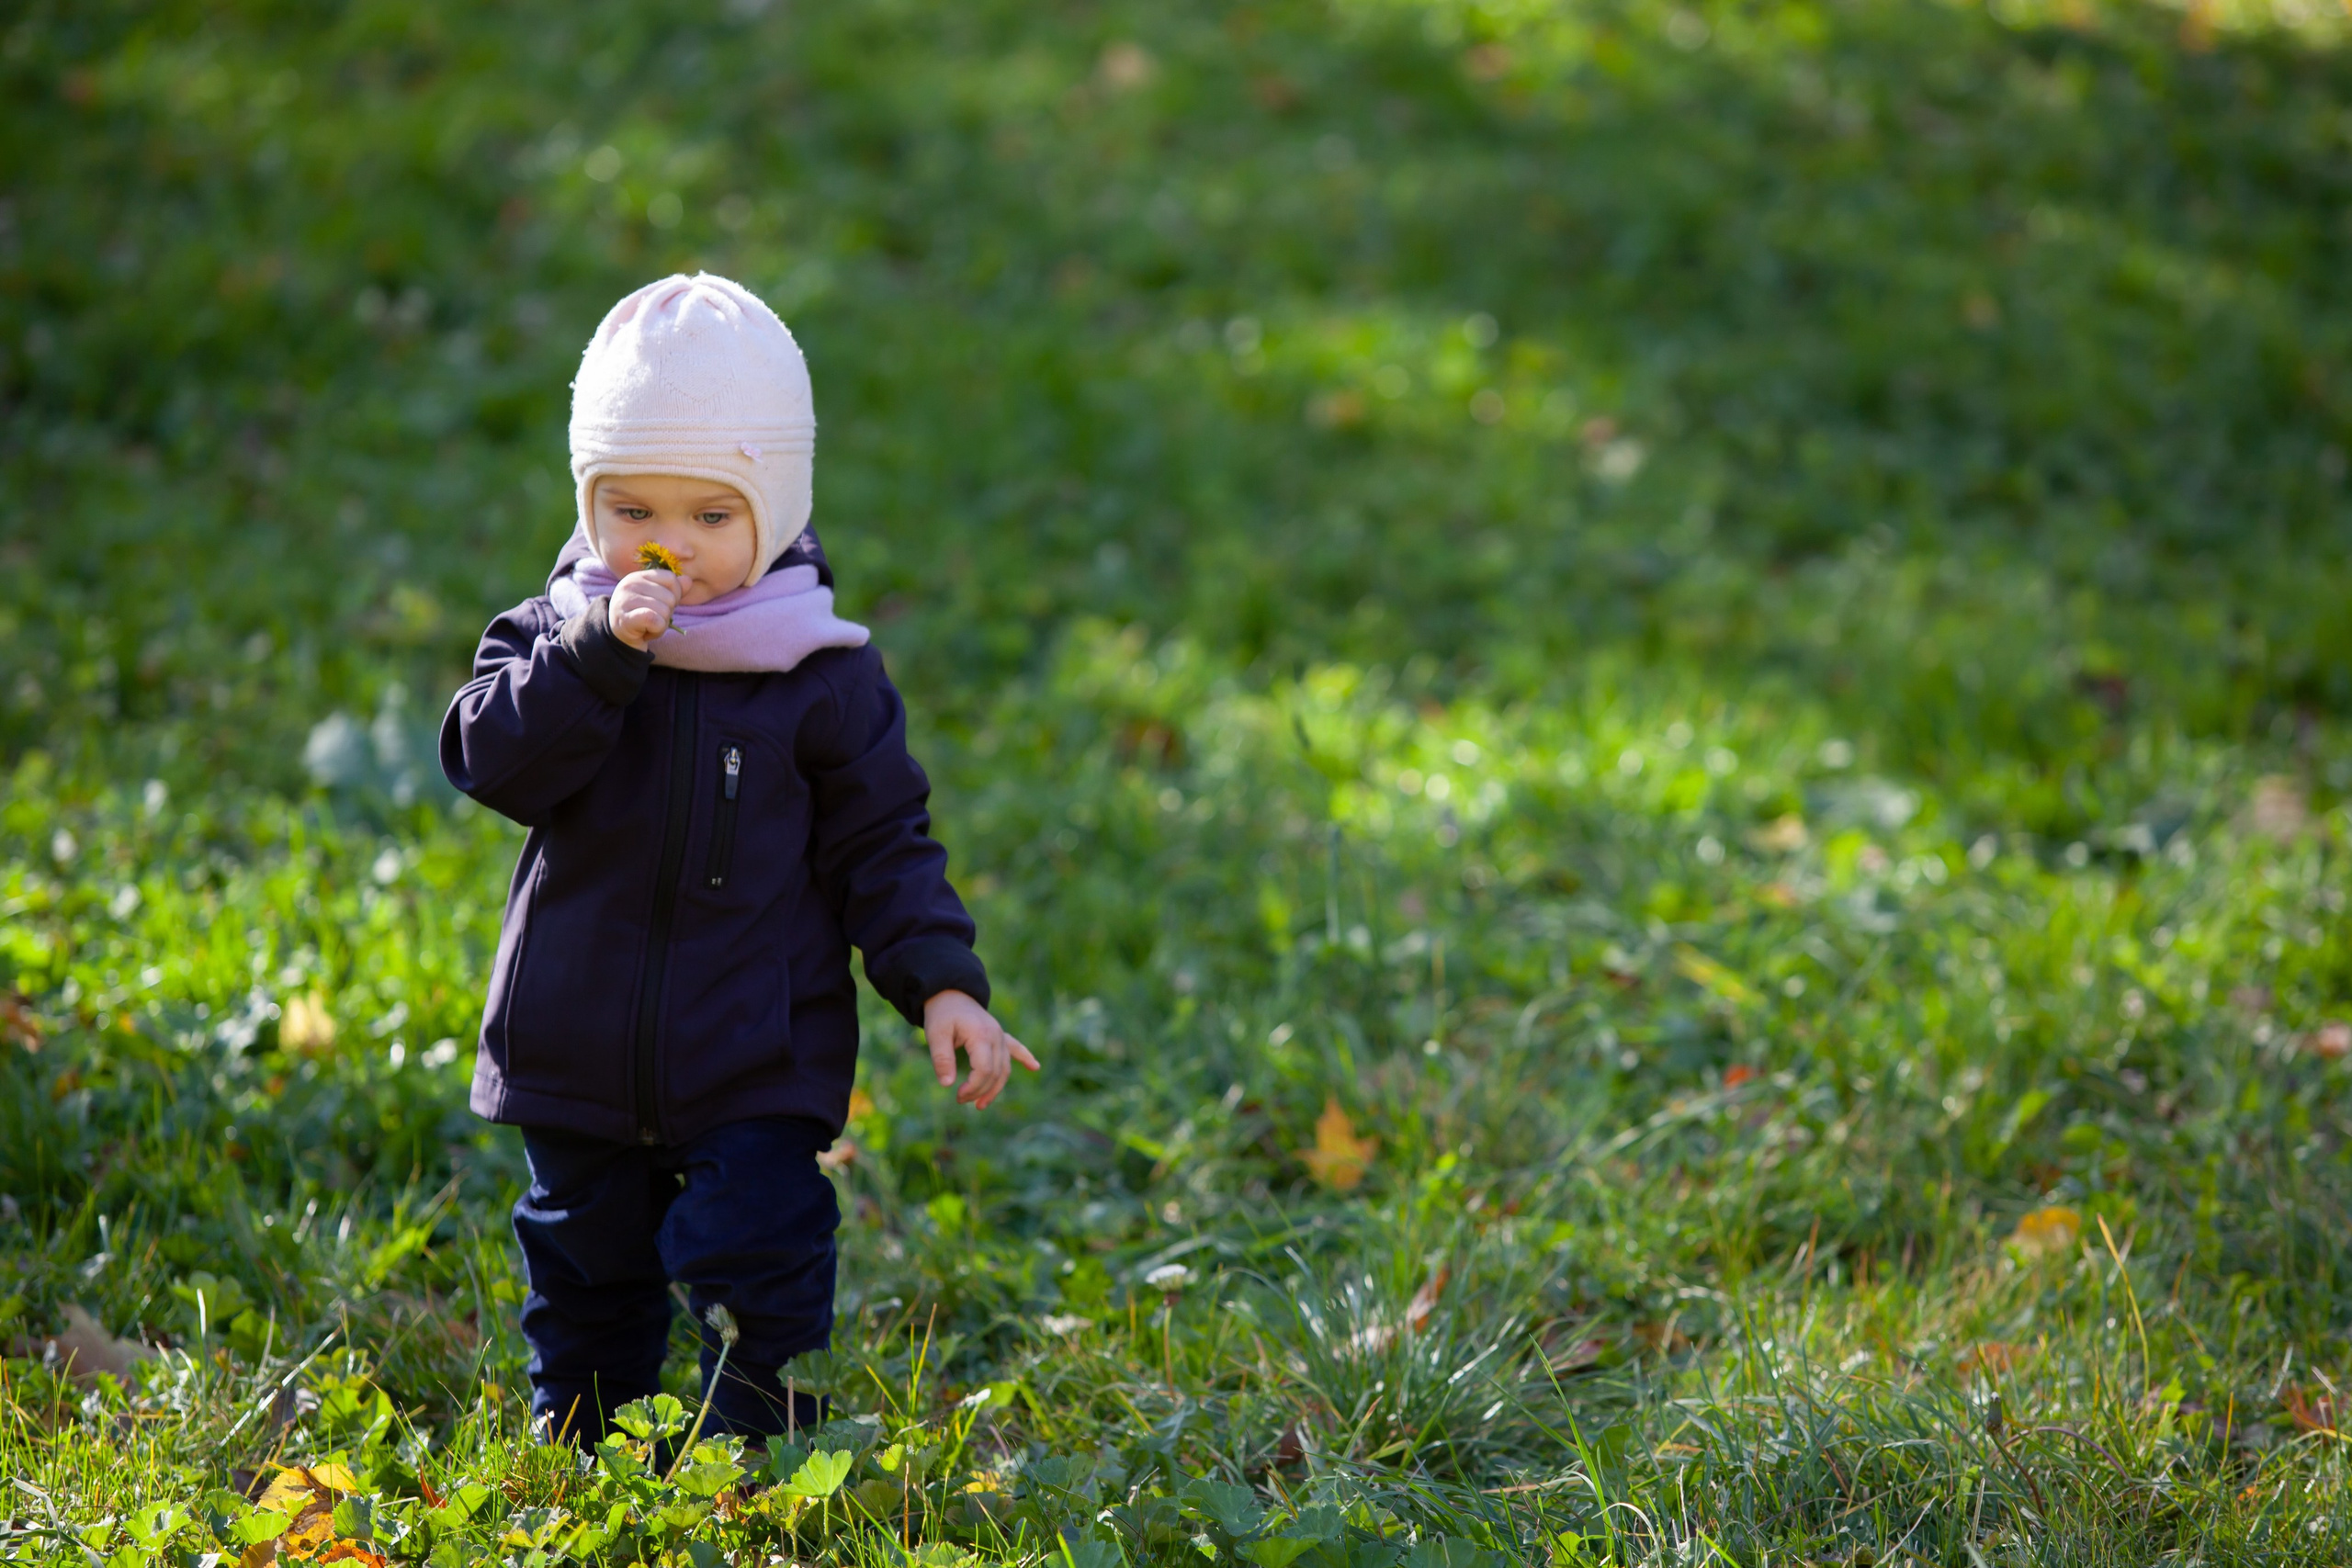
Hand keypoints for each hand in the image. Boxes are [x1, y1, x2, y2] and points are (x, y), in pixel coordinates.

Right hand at [608, 569, 679, 649]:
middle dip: (667, 613)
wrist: (620, 638)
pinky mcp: (625, 619)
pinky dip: (657, 631)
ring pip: (664, 610)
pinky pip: (655, 621)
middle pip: (669, 597)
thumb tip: (688, 580)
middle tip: (653, 619)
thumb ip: (674, 589)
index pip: (670, 578)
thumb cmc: (642, 616)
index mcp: (639, 576)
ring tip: (648, 625)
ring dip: (662, 624)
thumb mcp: (659, 599)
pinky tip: (646, 632)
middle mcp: (630, 584)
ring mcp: (626, 600)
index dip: (675, 594)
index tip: (662, 605)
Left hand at [922, 990, 1038, 1109]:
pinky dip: (1025, 1057)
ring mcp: (1000, 1035)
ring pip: (1005, 1068)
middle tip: (960, 1100)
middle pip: (995, 1072)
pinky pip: (1015, 1048)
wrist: (950, 992)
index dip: (973, 1087)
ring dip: (995, 1088)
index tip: (957, 1095)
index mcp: (981, 1036)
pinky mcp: (1000, 1035)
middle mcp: (996, 1036)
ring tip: (981, 1104)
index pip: (984, 1070)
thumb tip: (947, 1084)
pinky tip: (1035, 1067)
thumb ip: (941, 1059)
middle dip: (980, 1091)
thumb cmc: (942, 1014)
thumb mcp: (935, 1034)